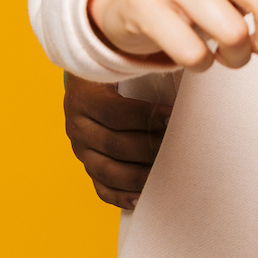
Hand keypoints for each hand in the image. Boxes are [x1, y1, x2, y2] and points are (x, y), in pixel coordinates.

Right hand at [63, 72, 165, 209]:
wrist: (90, 78)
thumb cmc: (117, 68)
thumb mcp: (125, 61)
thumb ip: (145, 65)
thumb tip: (180, 66)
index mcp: (84, 96)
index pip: (114, 113)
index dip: (145, 117)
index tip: (172, 118)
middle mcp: (77, 125)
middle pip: (114, 145)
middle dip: (149, 148)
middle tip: (177, 147)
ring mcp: (80, 149)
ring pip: (108, 171)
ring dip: (139, 175)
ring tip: (166, 174)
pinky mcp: (87, 165)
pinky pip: (102, 188)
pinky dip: (122, 196)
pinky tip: (142, 197)